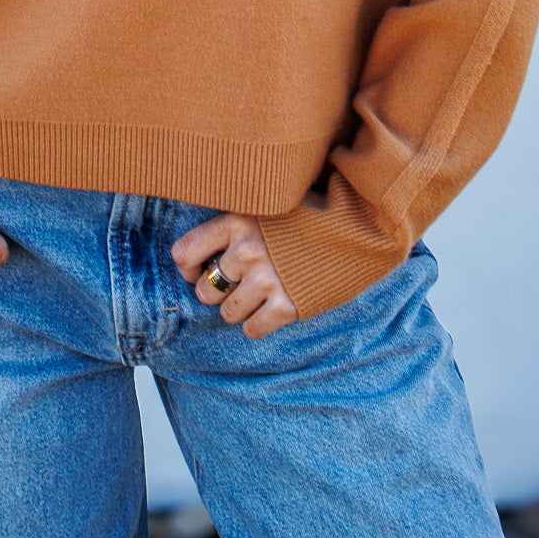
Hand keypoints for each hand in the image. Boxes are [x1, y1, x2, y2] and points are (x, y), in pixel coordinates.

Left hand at [170, 211, 297, 337]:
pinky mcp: (286, 305)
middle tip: (238, 284)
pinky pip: (252, 329)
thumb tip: (195, 263)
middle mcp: (247, 251)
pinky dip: (259, 324)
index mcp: (236, 221)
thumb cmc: (304, 216)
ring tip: (260, 293)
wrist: (354, 227)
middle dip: (218, 291)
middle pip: (205, 290)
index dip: (188, 268)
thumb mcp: (263, 208)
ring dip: (240, 308)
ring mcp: (267, 280)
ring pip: (227, 313)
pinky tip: (272, 307)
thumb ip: (231, 228)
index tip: (199, 272)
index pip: (184, 253)